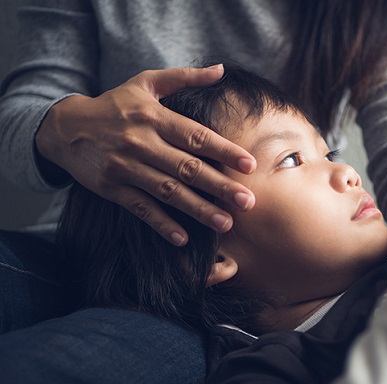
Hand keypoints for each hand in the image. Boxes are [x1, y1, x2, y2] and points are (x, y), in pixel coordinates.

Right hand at [36, 66, 255, 245]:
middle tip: (247, 201)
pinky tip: (183, 238)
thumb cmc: (114, 104)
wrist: (65, 127)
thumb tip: (221, 69)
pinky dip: (161, 224)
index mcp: (154, 116)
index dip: (224, 150)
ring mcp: (126, 167)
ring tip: (226, 223)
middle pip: (187, 168)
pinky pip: (141, 209)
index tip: (249, 165)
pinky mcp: (112, 188)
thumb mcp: (146, 83)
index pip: (196, 136)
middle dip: (220, 186)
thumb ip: (184, 77)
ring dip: (198, 210)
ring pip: (168, 192)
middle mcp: (141, 142)